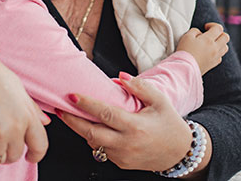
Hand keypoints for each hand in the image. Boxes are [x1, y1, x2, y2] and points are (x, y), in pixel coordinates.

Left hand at [58, 75, 211, 171]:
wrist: (180, 153)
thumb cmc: (169, 123)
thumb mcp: (159, 100)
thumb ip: (139, 87)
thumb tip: (119, 76)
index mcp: (135, 126)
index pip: (105, 114)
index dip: (86, 105)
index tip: (72, 96)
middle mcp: (126, 143)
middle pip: (91, 133)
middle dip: (72, 121)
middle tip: (60, 109)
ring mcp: (122, 156)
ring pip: (93, 143)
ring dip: (80, 129)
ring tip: (70, 115)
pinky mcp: (120, 163)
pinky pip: (101, 150)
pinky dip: (93, 138)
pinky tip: (90, 127)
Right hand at [177, 22, 229, 73]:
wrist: (184, 69)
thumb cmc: (184, 52)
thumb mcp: (187, 36)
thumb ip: (195, 31)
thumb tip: (200, 33)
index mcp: (208, 40)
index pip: (218, 28)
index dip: (212, 25)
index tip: (205, 27)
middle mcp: (215, 48)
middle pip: (225, 37)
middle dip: (219, 33)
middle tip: (210, 34)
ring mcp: (215, 57)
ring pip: (225, 47)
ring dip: (220, 42)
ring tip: (211, 43)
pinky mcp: (213, 64)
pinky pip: (220, 56)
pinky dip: (217, 52)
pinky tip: (209, 52)